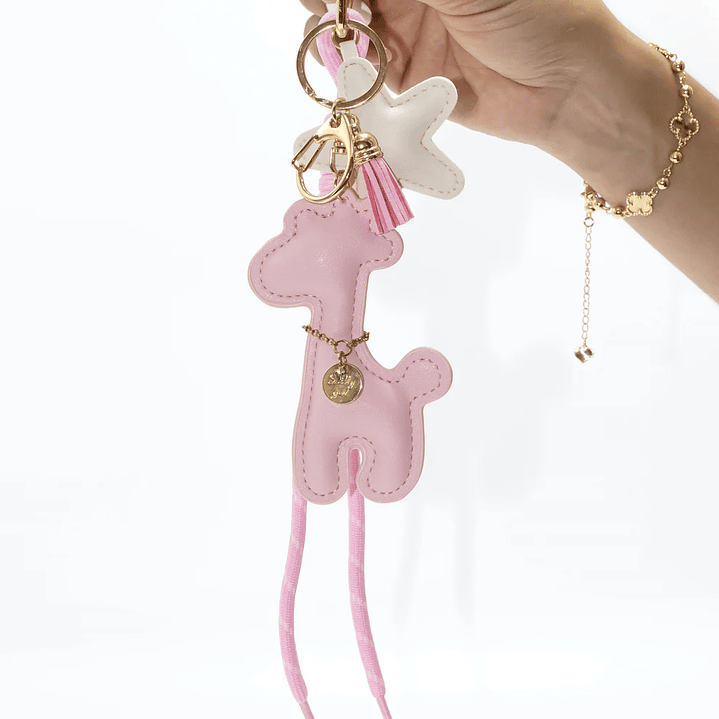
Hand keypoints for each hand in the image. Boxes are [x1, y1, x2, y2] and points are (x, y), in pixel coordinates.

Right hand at [300, 0, 625, 149]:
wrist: (565, 89)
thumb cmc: (536, 16)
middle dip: (333, 2)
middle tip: (321, 8)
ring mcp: (412, 35)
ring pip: (354, 30)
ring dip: (335, 34)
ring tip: (331, 38)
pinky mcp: (412, 81)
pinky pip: (369, 75)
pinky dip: (352, 71)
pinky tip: (348, 67)